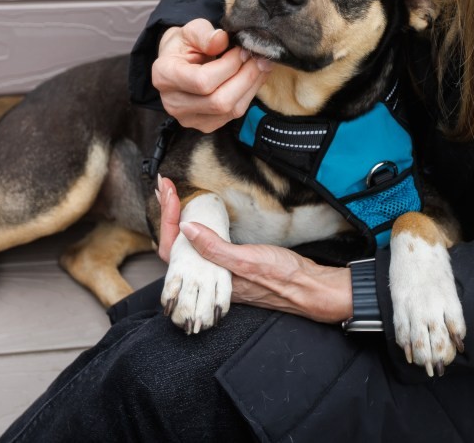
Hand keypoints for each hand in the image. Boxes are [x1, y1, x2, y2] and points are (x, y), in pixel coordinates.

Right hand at [151, 19, 270, 132]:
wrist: (178, 62)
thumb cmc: (184, 44)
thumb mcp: (190, 30)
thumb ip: (203, 33)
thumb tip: (220, 40)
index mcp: (164, 76)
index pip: (202, 81)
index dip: (229, 65)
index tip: (242, 49)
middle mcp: (173, 103)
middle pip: (219, 101)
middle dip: (246, 77)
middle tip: (258, 58)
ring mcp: (189, 118)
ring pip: (230, 110)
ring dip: (252, 86)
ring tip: (260, 65)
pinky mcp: (205, 125)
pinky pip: (234, 115)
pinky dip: (249, 95)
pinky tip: (253, 78)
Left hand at [154, 177, 352, 324]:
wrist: (309, 287)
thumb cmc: (282, 277)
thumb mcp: (246, 260)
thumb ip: (214, 248)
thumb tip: (186, 228)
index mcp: (208, 278)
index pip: (172, 249)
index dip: (167, 218)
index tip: (168, 191)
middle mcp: (209, 277)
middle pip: (175, 244)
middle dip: (168, 212)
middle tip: (164, 186)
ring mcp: (220, 270)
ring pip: (188, 244)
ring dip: (178, 216)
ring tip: (170, 195)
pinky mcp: (231, 263)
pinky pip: (204, 243)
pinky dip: (195, 224)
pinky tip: (197, 213)